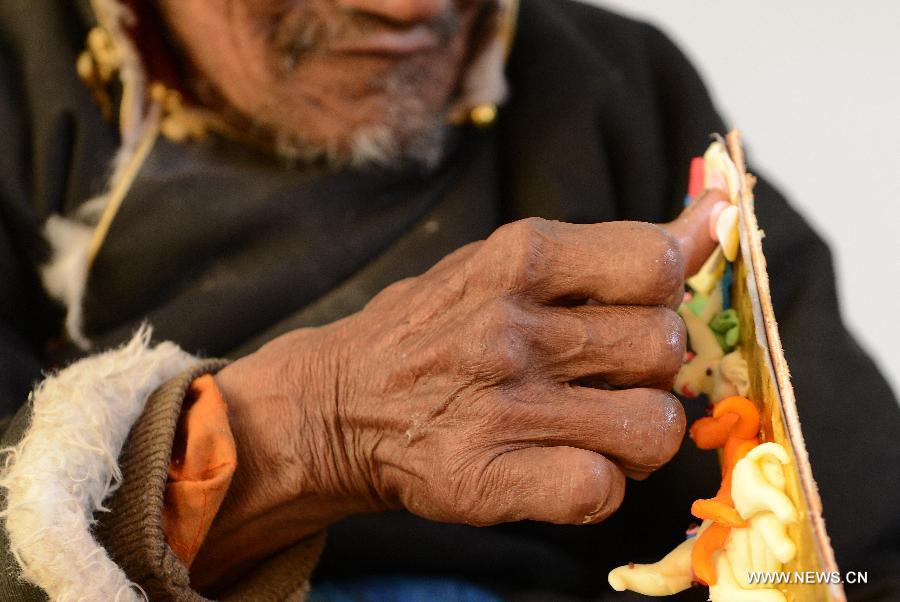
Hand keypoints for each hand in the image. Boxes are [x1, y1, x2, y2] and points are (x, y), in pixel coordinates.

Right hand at [192, 190, 726, 587]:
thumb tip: (713, 214)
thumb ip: (605, 250)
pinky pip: (601, 488)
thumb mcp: (503, 264)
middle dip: (652, 366)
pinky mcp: (486, 477)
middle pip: (666, 346)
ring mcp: (500, 405)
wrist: (334, 404)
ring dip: (639, 433)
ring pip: (654, 426)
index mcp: (518, 256)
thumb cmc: (430, 328)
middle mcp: (511, 326)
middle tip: (608, 374)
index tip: (635, 310)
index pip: (658, 263)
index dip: (664, 293)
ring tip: (596, 425)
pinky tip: (564, 467)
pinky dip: (599, 486)